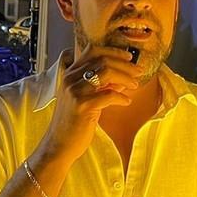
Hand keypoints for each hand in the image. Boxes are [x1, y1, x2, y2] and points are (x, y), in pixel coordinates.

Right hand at [40, 44, 142, 163]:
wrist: (58, 146)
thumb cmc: (72, 124)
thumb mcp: (86, 100)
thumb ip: (101, 87)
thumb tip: (122, 78)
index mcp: (70, 74)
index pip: (92, 50)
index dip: (113, 51)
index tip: (128, 57)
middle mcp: (70, 79)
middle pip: (102, 59)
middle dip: (125, 64)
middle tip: (138, 71)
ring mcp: (75, 91)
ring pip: (106, 72)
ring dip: (125, 77)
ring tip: (134, 85)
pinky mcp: (82, 106)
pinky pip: (108, 95)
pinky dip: (121, 97)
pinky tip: (126, 102)